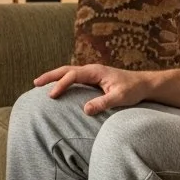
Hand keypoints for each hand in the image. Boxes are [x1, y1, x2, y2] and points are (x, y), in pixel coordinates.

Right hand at [34, 64, 149, 115]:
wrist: (144, 84)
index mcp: (96, 71)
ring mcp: (92, 73)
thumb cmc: (133, 90)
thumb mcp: (120, 97)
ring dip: (55, 77)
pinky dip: (63, 81)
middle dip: (50, 76)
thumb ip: (103, 102)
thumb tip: (85, 109)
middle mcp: (92, 70)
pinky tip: (57, 88)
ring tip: (40, 84)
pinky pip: (74, 78)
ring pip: (69, 72)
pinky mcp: (93, 79)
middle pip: (66, 70)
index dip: (61, 84)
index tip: (52, 95)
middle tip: (35, 83)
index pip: (73, 75)